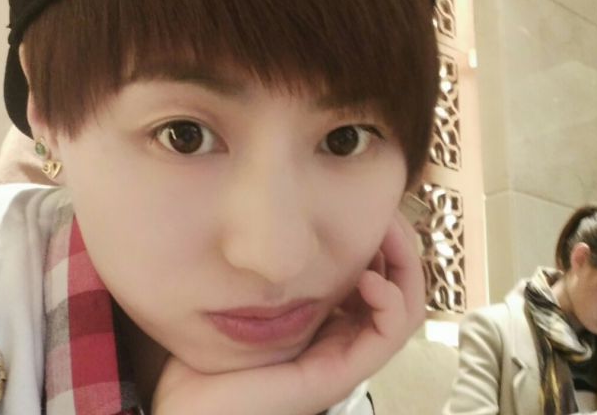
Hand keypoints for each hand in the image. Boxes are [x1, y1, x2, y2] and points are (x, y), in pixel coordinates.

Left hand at [152, 212, 424, 414]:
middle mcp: (341, 328)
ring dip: (406, 265)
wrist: (189, 397)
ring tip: (387, 234)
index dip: (383, 231)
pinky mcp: (340, 372)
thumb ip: (271, 248)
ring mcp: (344, 352)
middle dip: (400, 241)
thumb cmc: (212, 337)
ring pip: (405, 306)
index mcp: (325, 308)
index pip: (377, 265)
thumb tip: (285, 200)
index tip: (372, 200)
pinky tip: (371, 278)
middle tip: (386, 211)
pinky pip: (389, 335)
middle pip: (397, 280)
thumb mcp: (248, 277)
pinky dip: (393, 302)